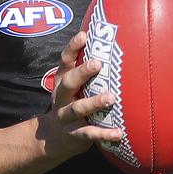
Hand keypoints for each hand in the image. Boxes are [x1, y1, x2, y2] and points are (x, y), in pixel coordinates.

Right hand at [37, 31, 122, 158]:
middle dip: (82, 72)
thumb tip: (114, 47)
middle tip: (97, 63)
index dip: (72, 48)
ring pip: (78, 108)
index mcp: (63, 82)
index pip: (64, 62)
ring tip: (111, 98)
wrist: (53, 138)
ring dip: (94, 102)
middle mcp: (61, 97)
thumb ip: (87, 72)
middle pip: (68, 82)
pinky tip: (119, 133)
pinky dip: (104, 134)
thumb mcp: (74, 88)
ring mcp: (66, 117)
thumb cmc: (72, 103)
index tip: (83, 35)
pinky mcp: (74, 135)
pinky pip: (89, 133)